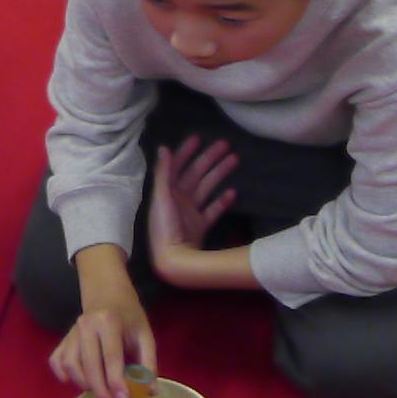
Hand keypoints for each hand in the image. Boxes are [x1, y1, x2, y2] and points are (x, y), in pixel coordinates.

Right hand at [51, 245, 156, 397]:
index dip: (115, 380)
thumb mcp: (145, 334)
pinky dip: (62, 373)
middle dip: (101, 391)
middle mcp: (85, 325)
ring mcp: (72, 331)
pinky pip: (57, 359)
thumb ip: (148, 362)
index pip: (110, 356)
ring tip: (101, 395)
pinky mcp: (64, 338)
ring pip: (70, 363)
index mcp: (108, 321)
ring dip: (84, 384)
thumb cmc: (129, 314)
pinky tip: (73, 382)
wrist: (106, 291)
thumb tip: (150, 392)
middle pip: (88, 364)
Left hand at [148, 136, 238, 284]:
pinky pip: (213, 209)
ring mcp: (190, 212)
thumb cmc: (164, 227)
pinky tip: (233, 192)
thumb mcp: (161, 197)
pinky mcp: (200, 226)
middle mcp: (177, 198)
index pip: (178, 165)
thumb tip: (164, 147)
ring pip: (207, 187)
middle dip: (209, 158)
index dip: (187, 151)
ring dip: (219, 173)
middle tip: (226, 144)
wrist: (172, 260)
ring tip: (235, 159)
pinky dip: (222, 201)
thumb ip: (163, 172)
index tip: (200, 137)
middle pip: (195, 173)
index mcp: (166, 190)